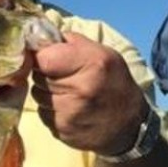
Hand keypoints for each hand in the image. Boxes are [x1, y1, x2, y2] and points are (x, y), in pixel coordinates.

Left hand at [30, 32, 146, 155]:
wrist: (130, 125)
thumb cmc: (115, 83)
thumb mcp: (103, 54)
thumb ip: (71, 42)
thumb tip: (40, 36)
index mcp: (93, 65)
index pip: (44, 58)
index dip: (42, 56)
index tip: (48, 57)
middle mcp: (81, 90)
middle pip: (38, 76)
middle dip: (45, 74)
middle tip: (63, 76)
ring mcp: (71, 114)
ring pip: (37, 96)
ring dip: (46, 92)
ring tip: (67, 93)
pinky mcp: (63, 131)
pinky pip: (43, 114)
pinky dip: (51, 110)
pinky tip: (68, 108)